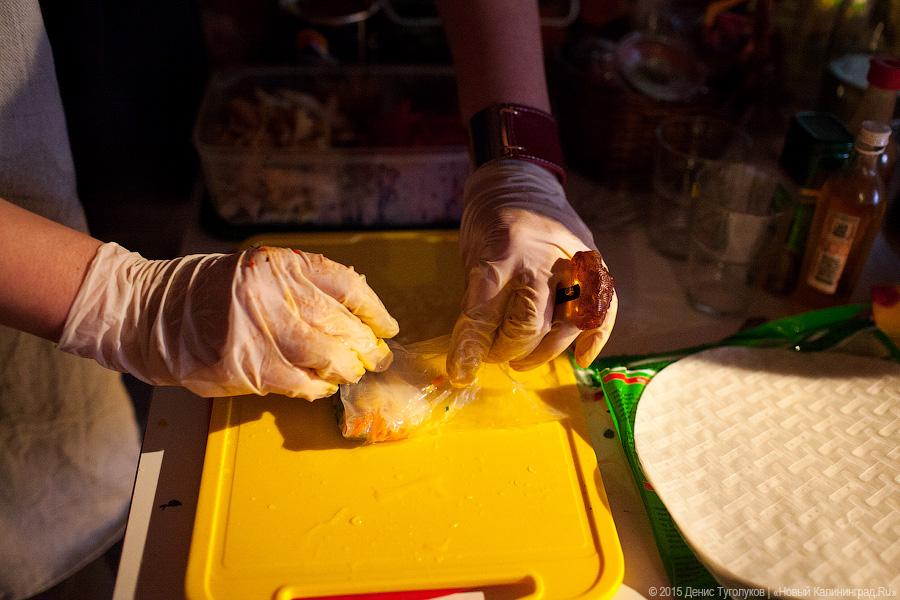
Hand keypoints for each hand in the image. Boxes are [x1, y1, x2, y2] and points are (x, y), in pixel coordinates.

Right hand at [59, 245, 398, 398]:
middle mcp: (273, 293)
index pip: (346, 285)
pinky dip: (317, 387)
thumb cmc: (209, 293)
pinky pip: (299, 383)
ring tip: (353, 373)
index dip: (374, 311)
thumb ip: (299, 287)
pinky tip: (322, 386)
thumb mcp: (256, 273)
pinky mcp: (246, 366)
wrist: (151, 312)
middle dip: (365, 347)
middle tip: (377, 358)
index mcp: (280, 265)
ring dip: (346, 369)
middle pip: (341, 324)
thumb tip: (355, 317)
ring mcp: (259, 330)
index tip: (388, 328)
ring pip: (326, 356)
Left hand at [448, 160, 616, 385]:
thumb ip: (479, 299)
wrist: (522, 180)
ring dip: (542, 351)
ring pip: (565, 323)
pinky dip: (595, 339)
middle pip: (529, 323)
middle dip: (508, 349)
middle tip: (495, 355)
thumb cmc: (489, 223)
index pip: (484, 309)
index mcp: (500, 251)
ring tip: (521, 359)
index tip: (462, 370)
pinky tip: (581, 358)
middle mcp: (540, 258)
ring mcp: (573, 262)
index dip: (471, 346)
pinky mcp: (595, 266)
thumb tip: (472, 352)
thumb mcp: (472, 255)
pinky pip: (604, 310)